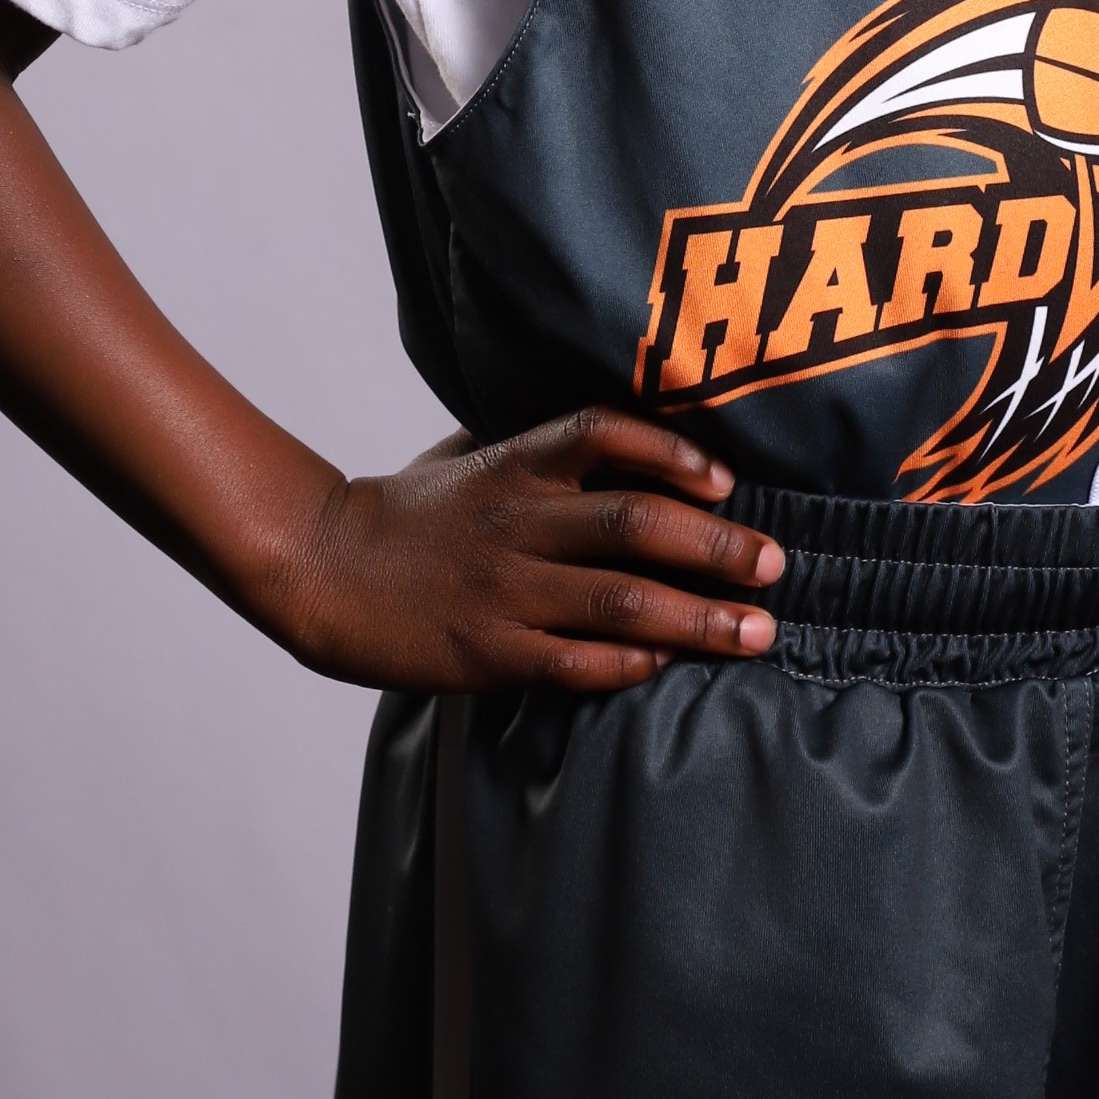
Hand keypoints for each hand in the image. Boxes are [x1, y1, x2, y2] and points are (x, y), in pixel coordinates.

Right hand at [281, 409, 784, 693]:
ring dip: (699, 619)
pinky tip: (670, 666)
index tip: (729, 479)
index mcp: (515, 464)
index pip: (604, 434)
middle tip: (776, 567)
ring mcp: (505, 590)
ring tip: (756, 633)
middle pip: (635, 523)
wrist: (322, 568)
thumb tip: (626, 432)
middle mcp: (519, 521)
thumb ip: (540, 446)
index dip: (673, 451)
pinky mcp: (487, 652)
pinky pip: (574, 661)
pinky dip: (629, 664)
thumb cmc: (409, 509)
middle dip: (718, 546)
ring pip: (621, 600)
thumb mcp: (471, 454)